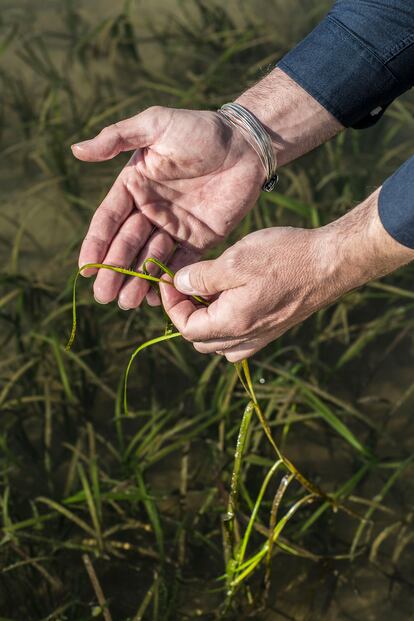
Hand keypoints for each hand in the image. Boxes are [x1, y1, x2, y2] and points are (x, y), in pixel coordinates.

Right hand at [72, 106, 263, 307]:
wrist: (246, 144)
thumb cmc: (200, 130)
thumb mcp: (156, 124)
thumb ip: (118, 138)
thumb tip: (76, 150)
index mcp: (135, 187)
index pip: (109, 220)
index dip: (97, 245)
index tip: (86, 269)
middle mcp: (150, 210)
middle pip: (127, 245)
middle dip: (115, 271)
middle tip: (105, 296)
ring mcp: (174, 227)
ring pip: (149, 258)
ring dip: (137, 281)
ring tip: (127, 303)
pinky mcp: (198, 240)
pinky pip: (179, 263)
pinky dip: (167, 281)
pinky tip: (154, 299)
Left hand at [159, 190, 413, 361]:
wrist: (330, 263)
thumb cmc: (285, 258)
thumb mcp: (235, 260)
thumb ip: (202, 277)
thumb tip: (179, 285)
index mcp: (232, 323)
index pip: (186, 328)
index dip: (171, 304)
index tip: (169, 278)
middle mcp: (245, 338)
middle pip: (200, 340)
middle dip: (185, 313)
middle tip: (186, 283)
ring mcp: (261, 337)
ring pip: (219, 344)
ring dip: (205, 322)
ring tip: (208, 291)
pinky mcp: (274, 329)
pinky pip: (240, 342)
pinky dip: (226, 327)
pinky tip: (231, 300)